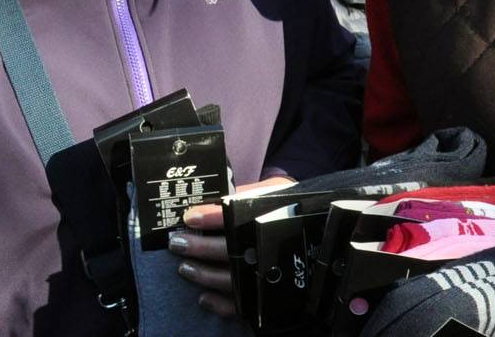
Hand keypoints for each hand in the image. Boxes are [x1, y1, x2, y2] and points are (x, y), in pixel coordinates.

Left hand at [171, 175, 294, 316]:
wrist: (317, 231)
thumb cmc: (287, 207)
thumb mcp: (274, 191)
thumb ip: (248, 193)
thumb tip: (216, 200)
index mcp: (270, 218)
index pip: (238, 216)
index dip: (213, 217)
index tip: (190, 217)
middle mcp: (268, 248)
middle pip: (230, 250)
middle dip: (201, 247)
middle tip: (178, 242)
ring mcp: (266, 274)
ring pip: (231, 279)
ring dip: (204, 275)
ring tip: (184, 267)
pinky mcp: (265, 294)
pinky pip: (241, 304)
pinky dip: (220, 304)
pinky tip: (203, 298)